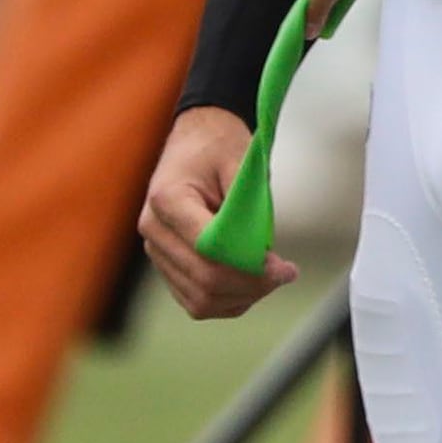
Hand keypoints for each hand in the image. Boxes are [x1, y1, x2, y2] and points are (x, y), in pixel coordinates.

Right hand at [138, 103, 288, 319]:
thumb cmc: (219, 148)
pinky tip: (253, 284)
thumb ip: (250, 208)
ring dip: (243, 296)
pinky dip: (229, 300)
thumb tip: (262, 253)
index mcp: (168, 199)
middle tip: (287, 273)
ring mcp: (157, 250)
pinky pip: (196, 300)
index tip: (283, 265)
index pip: (207, 249)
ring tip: (272, 277)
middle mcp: (154, 229)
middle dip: (252, 285)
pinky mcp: (167, 265)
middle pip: (204, 280)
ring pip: (200, 299)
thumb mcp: (242, 163)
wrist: (196, 142)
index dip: (248, 265)